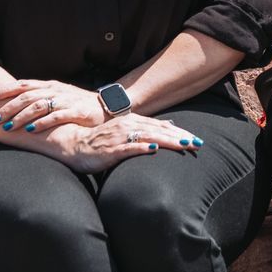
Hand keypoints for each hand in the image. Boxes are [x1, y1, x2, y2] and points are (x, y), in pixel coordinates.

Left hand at [0, 80, 104, 132]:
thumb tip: (16, 103)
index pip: (23, 84)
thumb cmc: (78, 104)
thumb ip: (40, 97)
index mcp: (50, 86)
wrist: (107, 107)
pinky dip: (42, 122)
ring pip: (39, 105)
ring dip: (22, 116)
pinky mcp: (77, 112)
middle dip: (8, 107)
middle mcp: (56, 90)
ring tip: (9, 126)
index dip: (5, 90)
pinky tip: (32, 129)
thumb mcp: (58, 96)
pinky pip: (57, 116)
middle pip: (27, 96)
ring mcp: (66, 100)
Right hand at [47, 115, 201, 172]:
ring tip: (184, 145)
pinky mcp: (110, 149)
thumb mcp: (125, 133)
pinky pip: (127, 147)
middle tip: (198, 143)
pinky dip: (141, 147)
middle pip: (159, 131)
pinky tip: (153, 148)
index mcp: (133, 123)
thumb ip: (145, 130)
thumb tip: (167, 128)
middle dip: (179, 137)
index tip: (197, 140)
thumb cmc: (99, 141)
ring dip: (166, 141)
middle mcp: (128, 126)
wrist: (72, 144)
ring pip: (147, 137)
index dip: (180, 134)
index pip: (162, 127)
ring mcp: (119, 137)